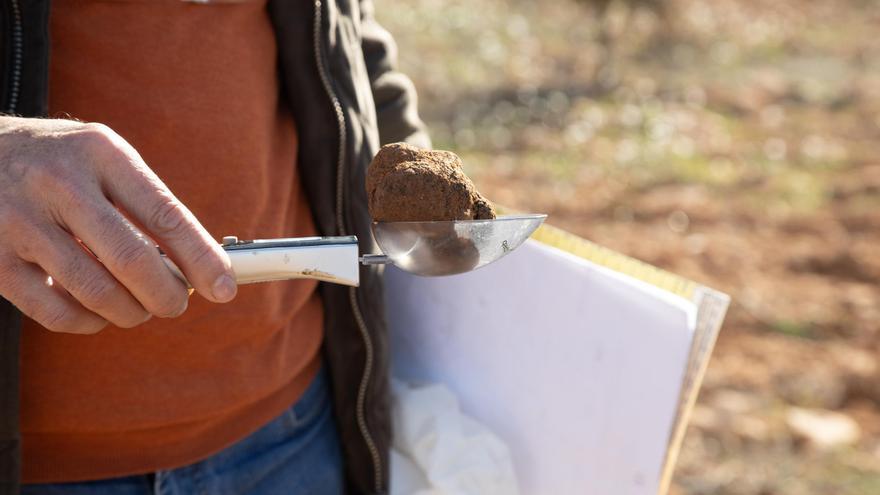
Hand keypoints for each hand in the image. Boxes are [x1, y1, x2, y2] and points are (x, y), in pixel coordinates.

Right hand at [0, 117, 235, 333]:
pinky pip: (56, 312)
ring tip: (140, 307)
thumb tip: (200, 265)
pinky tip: (97, 312)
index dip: (201, 258)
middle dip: (167, 295)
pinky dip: (89, 322)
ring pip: (96, 292)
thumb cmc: (60, 163)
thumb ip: (147, 203)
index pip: (165, 214)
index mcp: (101, 154)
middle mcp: (59, 184)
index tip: (224, 288)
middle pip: (132, 260)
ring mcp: (21, 222)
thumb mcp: (104, 159)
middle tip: (177, 304)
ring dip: (131, 312)